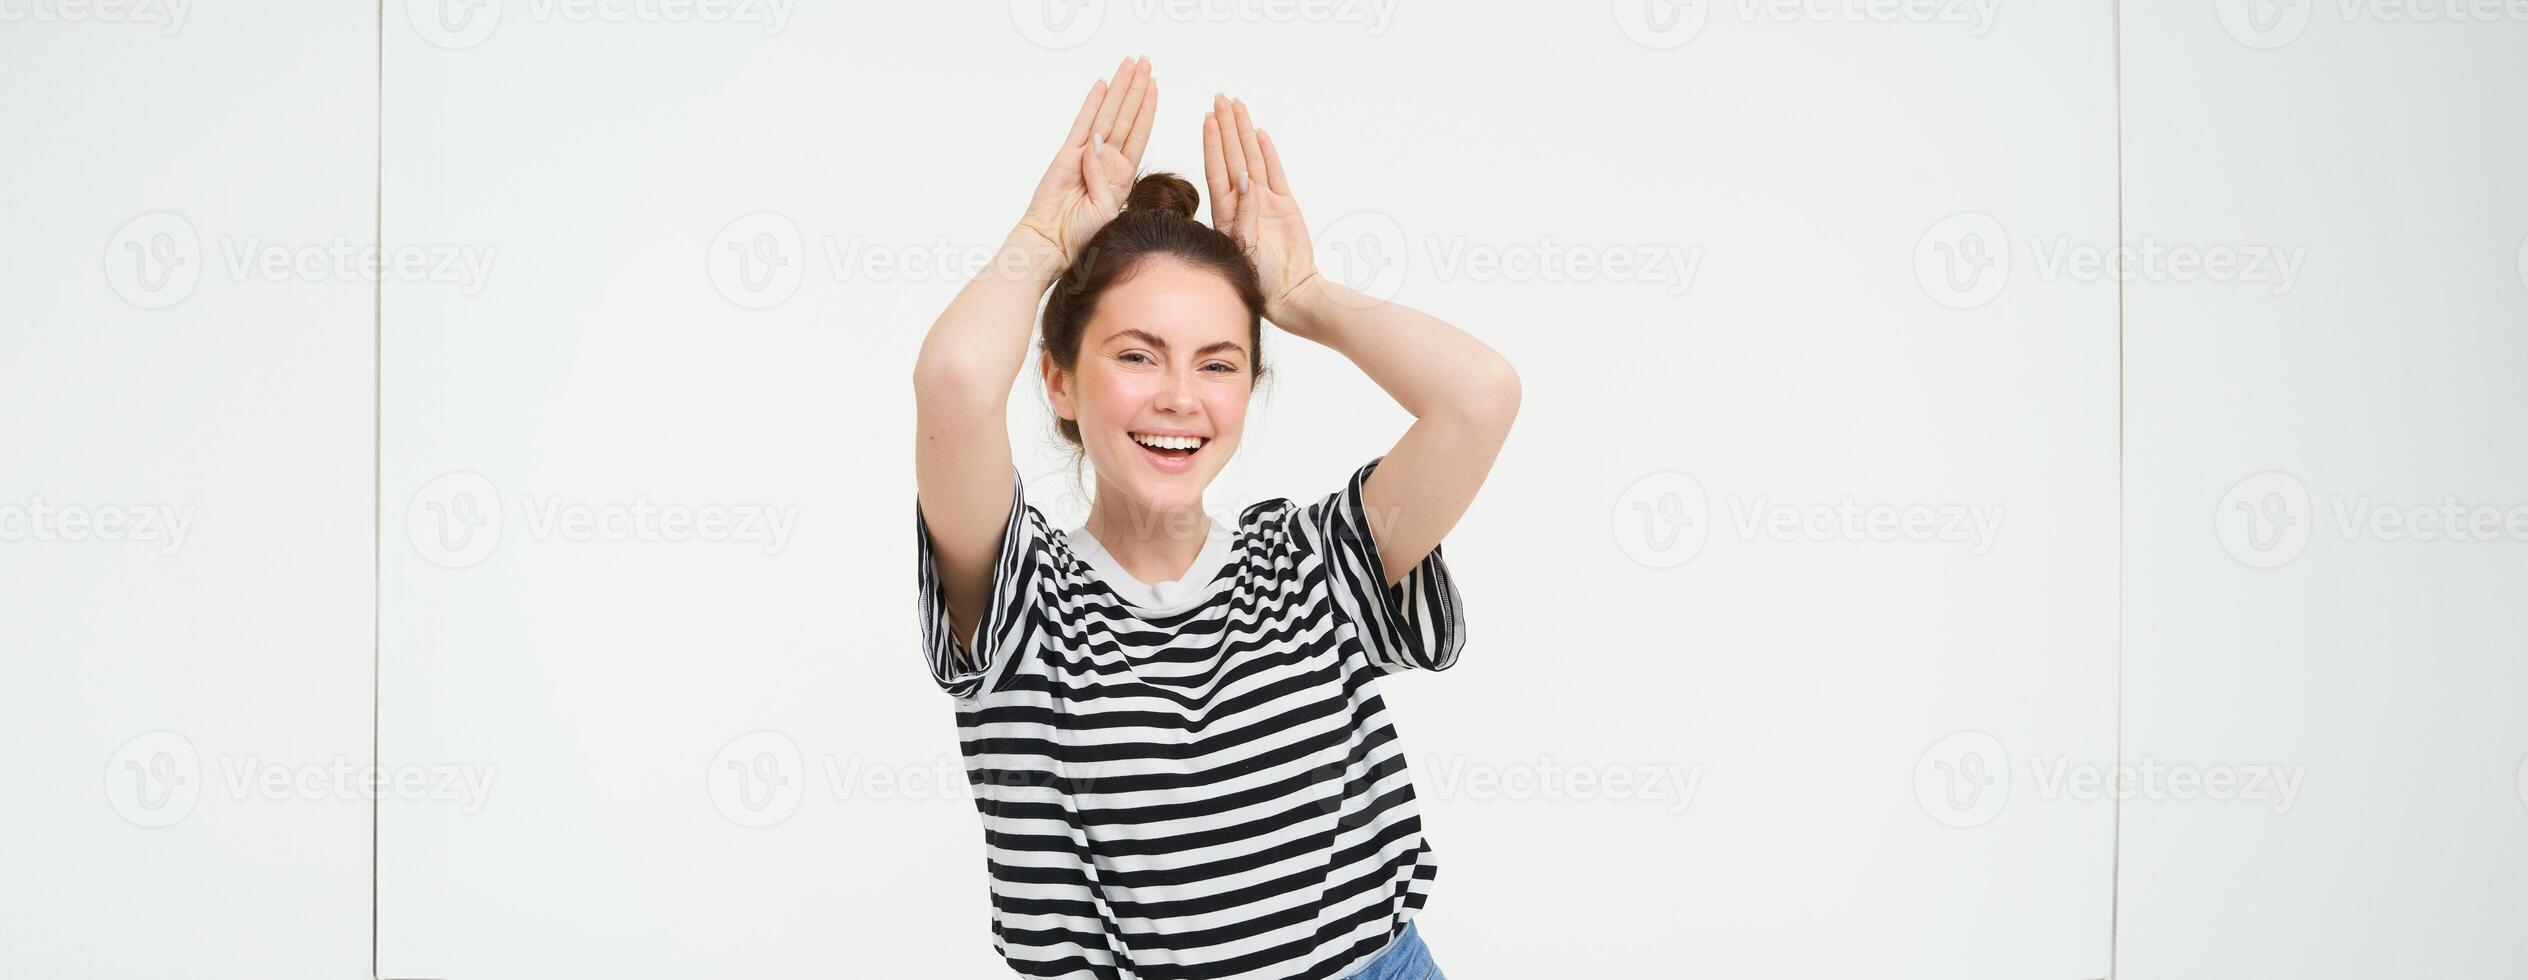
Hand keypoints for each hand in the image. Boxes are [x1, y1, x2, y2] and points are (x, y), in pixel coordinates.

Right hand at [1016, 56, 1156, 266]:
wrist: (1051, 244)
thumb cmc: (1081, 236)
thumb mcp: (1107, 210)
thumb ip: (1107, 179)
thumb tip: (1100, 145)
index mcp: (1121, 175)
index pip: (1138, 134)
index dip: (1147, 109)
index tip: (1155, 85)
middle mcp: (1105, 160)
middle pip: (1125, 116)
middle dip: (1136, 88)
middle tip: (1145, 61)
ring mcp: (1085, 154)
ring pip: (1107, 114)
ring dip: (1119, 88)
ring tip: (1129, 64)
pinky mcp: (1066, 155)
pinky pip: (1082, 124)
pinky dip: (1091, 104)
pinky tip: (1101, 84)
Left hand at [1204, 93, 1323, 332]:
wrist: (1290, 293)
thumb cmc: (1260, 279)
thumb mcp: (1242, 246)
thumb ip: (1244, 213)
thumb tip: (1243, 178)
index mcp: (1227, 211)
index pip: (1217, 168)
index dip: (1212, 141)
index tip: (1206, 117)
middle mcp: (1244, 201)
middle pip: (1233, 155)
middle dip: (1226, 126)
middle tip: (1220, 97)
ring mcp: (1265, 201)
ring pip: (1253, 157)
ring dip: (1244, 132)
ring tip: (1238, 105)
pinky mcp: (1286, 205)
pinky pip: (1275, 172)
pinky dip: (1268, 152)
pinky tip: (1260, 133)